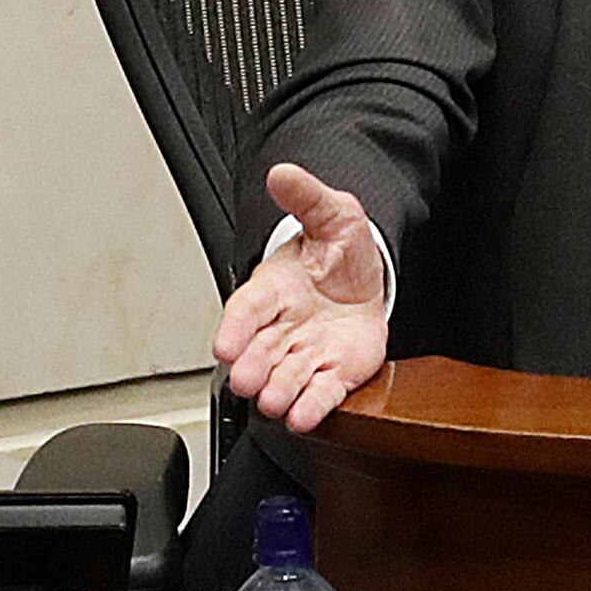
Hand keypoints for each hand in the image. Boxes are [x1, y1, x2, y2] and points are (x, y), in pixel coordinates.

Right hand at [214, 164, 392, 434]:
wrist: (367, 280)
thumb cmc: (339, 252)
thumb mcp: (332, 214)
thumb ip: (306, 197)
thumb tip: (282, 172)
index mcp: (273, 289)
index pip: (247, 309)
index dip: (234, 327)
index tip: (223, 344)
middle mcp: (283, 327)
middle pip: (260, 350)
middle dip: (252, 366)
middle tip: (245, 379)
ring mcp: (307, 353)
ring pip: (286, 376)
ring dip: (277, 391)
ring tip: (271, 402)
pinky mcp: (333, 374)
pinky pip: (320, 395)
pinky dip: (311, 408)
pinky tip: (301, 418)